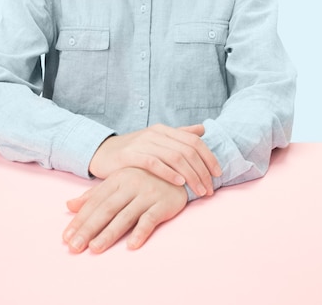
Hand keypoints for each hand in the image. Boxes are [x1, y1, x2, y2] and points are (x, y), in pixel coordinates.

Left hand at [63, 167, 188, 253]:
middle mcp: (130, 185)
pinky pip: (150, 219)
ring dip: (109, 233)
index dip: (80, 220)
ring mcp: (147, 194)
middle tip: (74, 247)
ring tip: (95, 248)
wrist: (179, 170)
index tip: (66, 238)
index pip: (94, 202)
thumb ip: (94, 194)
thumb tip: (69, 205)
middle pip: (106, 209)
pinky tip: (131, 245)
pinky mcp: (163, 204)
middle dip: (89, 229)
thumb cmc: (144, 178)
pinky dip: (141, 232)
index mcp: (117, 178)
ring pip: (125, 216)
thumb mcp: (118, 181)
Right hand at [89, 123, 220, 197]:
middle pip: (187, 150)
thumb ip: (179, 135)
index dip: (209, 157)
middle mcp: (155, 133)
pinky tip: (180, 183)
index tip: (218, 174)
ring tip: (199, 191)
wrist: (103, 153)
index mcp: (164, 130)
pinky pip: (154, 163)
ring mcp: (143, 143)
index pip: (194, 141)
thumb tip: (202, 130)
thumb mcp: (157, 141)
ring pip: (174, 157)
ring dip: (191, 175)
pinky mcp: (131, 155)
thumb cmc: (134, 151)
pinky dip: (169, 173)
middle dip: (203, 171)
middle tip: (210, 189)